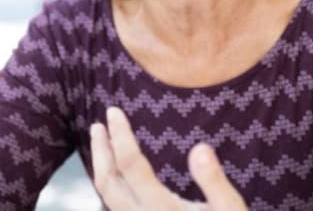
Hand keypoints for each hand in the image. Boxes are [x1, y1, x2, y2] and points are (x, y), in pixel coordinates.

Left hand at [90, 106, 246, 210]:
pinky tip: (117, 179)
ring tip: (101, 145)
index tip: (114, 111)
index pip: (131, 165)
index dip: (120, 135)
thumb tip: (199, 147)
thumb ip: (214, 183)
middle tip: (98, 124)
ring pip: (107, 200)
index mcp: (163, 210)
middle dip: (101, 151)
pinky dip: (110, 189)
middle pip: (108, 183)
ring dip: (101, 169)